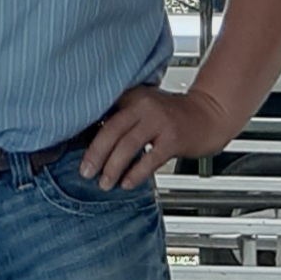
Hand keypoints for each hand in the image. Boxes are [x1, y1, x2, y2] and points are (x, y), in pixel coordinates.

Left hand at [80, 84, 231, 189]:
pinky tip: (127, 183)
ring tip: (104, 183)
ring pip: (127, 145)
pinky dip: (136, 173)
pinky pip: (150, 158)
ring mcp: (160, 121)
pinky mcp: (174, 138)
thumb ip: (123, 118)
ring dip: (112, 167)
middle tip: (85, 172)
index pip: (103, 113)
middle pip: (111, 130)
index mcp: (133, 96)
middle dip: (95, 154)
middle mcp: (144, 105)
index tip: (71, 148)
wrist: (209, 115)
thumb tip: (93, 143)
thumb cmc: (174, 117)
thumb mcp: (146, 108)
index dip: (86, 131)